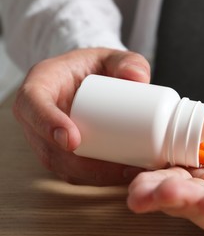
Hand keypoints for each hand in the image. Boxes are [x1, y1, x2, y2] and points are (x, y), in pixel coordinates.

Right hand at [13, 48, 150, 184]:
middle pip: (47, 147)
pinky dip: (96, 178)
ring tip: (127, 172)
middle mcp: (37, 116)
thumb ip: (128, 61)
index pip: (32, 105)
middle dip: (80, 163)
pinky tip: (121, 177)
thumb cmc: (96, 67)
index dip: (47, 124)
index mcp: (41, 85)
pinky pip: (73, 172)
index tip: (72, 140)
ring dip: (93, 175)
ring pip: (61, 165)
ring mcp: (47, 138)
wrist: (90, 80)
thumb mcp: (111, 57)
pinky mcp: (61, 153)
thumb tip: (138, 78)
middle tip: (117, 165)